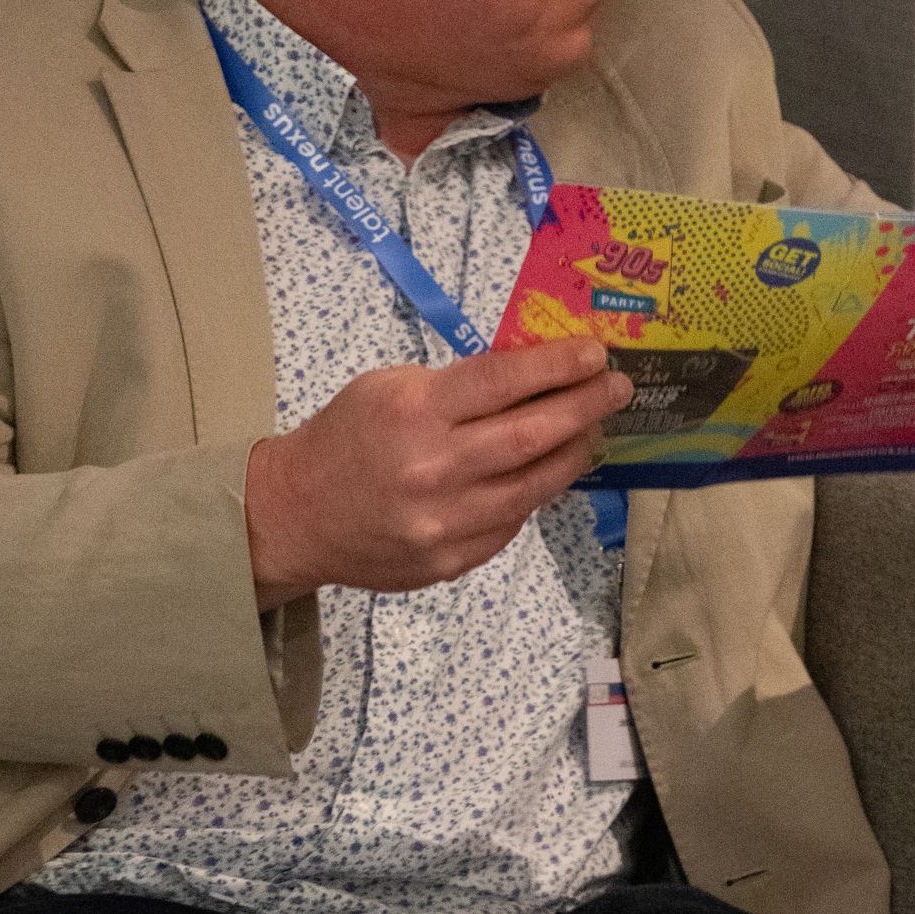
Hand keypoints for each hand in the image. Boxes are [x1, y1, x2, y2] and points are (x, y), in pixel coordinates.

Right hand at [244, 340, 632, 605]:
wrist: (296, 515)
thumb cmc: (346, 437)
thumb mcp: (390, 387)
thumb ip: (458, 385)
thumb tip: (534, 376)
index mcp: (416, 411)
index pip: (505, 381)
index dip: (559, 365)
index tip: (596, 353)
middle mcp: (435, 468)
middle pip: (534, 435)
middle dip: (586, 406)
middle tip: (618, 388)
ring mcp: (446, 522)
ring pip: (536, 486)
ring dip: (574, 453)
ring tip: (592, 430)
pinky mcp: (452, 560)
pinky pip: (512, 522)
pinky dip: (535, 492)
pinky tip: (545, 472)